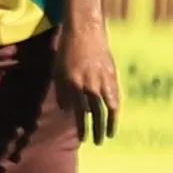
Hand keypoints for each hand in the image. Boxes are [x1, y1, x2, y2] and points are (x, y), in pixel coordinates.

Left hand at [55, 17, 120, 144]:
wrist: (85, 30)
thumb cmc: (67, 49)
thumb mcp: (57, 70)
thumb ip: (61, 91)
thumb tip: (65, 109)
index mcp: (72, 84)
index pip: (78, 112)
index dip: (80, 126)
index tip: (82, 138)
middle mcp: (87, 85)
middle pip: (93, 113)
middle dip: (94, 129)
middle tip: (96, 142)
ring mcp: (101, 80)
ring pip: (106, 107)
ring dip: (107, 123)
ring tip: (107, 135)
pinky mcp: (111, 75)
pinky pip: (114, 96)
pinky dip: (115, 108)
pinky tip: (115, 117)